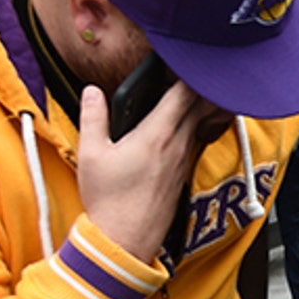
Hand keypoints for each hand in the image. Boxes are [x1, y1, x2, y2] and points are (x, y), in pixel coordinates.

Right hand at [77, 80, 224, 260]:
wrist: (125, 240)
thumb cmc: (108, 200)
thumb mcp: (91, 154)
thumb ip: (93, 117)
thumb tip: (92, 92)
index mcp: (156, 134)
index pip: (182, 94)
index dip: (191, 73)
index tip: (194, 57)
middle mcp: (176, 145)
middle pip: (199, 106)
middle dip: (203, 85)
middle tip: (207, 66)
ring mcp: (182, 161)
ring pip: (199, 124)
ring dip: (203, 105)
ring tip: (207, 88)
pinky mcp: (182, 175)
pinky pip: (194, 142)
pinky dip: (196, 126)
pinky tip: (191, 123)